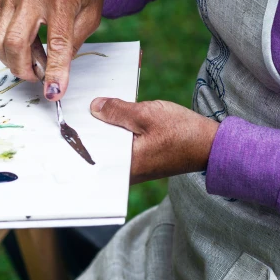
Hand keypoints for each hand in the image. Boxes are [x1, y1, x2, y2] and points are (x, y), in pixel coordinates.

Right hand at [0, 0, 105, 99]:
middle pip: (14, 43)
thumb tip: (53, 79)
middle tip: (38, 77)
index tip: (54, 93)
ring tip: (35, 60)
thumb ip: (72, 47)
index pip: (56, 42)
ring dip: (14, 60)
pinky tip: (28, 45)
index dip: (55, 72)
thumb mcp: (90, 19)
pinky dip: (9, 47)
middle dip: (23, 70)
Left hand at [90, 98, 218, 183]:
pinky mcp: (139, 162)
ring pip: (110, 146)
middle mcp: (126, 172)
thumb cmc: (183, 133)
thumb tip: (94, 107)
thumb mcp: (148, 114)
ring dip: (105, 128)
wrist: (210, 146)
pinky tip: (113, 116)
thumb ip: (118, 110)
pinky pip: (121, 146)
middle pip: (99, 149)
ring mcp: (132, 169)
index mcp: (125, 165)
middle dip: (91, 128)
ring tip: (94, 108)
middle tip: (80, 107)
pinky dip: (117, 132)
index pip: (92, 151)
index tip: (68, 117)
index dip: (79, 132)